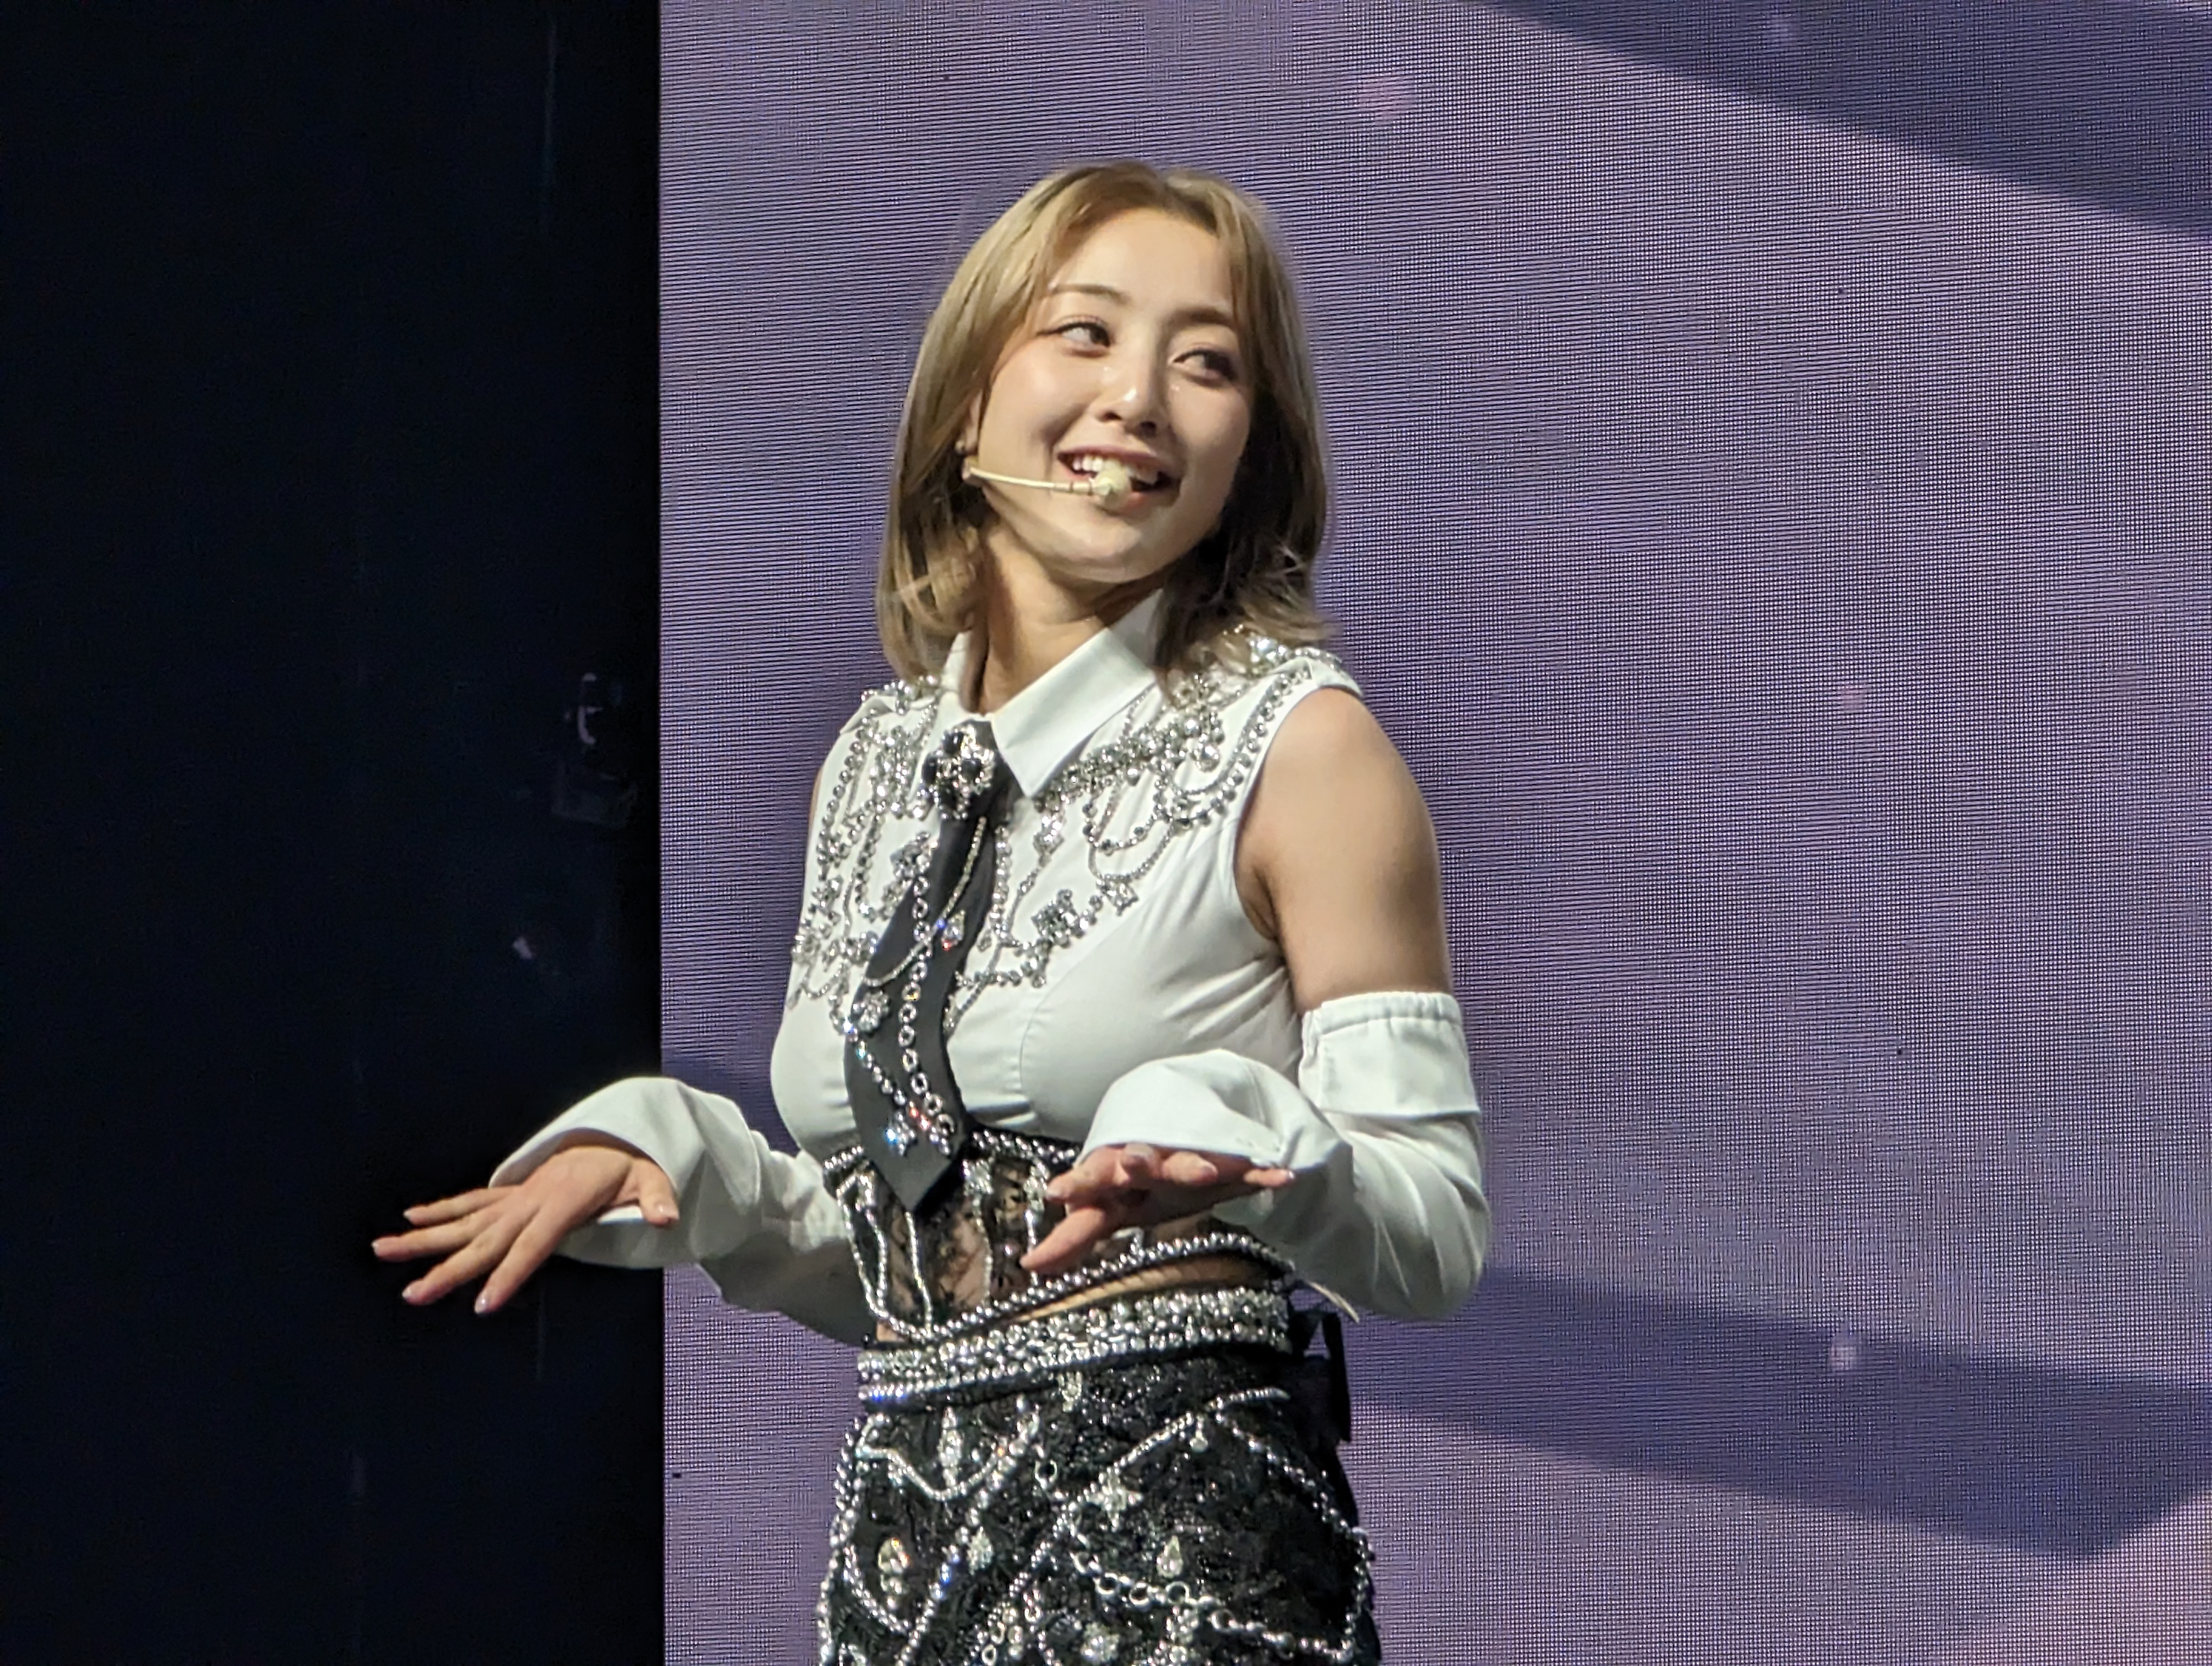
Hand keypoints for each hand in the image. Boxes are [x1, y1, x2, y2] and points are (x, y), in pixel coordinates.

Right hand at [370, 1135, 677, 1313]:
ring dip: (423, 1237)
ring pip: (464, 1222)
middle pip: (484, 1241)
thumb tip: (668, 1217)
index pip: (531, 1247)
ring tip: (382, 1249)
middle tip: (411, 1294)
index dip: (508, 1274)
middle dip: (447, 1269)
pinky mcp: (511, 1193)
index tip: (481, 1304)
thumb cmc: (633, 1167)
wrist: (617, 1136)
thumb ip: (657, 1200)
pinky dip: (440, 1211)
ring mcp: (516, 1196)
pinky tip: (410, 1219)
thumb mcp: (653, 1179)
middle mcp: (530, 1201)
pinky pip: (469, 1204)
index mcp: (562, 1205)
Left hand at [1019, 1143, 1292, 1277]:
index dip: (1079, 1183)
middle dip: (1138, 1160)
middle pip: (1143, 1158)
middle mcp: (1156, 1159)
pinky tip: (1281, 1176)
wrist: (1197, 1126)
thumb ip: (1074, 1236)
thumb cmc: (1146, 1182)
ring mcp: (1195, 1158)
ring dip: (1196, 1162)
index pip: (1095, 1174)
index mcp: (1121, 1171)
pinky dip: (1266, 1173)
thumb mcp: (1113, 1208)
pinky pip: (1252, 1169)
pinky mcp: (1233, 1164)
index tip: (1057, 1192)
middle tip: (1131, 1162)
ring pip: (1193, 1158)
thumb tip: (1030, 1267)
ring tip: (1206, 1169)